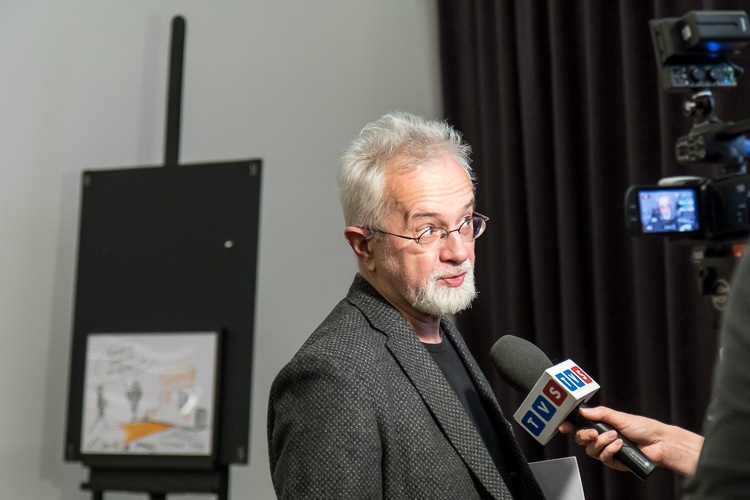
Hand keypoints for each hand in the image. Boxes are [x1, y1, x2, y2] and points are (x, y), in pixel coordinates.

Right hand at [558, 406, 702, 475]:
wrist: (659, 443)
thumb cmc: (643, 427)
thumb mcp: (619, 416)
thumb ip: (600, 413)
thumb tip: (583, 411)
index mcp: (602, 425)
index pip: (581, 425)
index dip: (570, 426)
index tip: (564, 426)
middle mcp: (602, 437)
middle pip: (582, 439)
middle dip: (584, 435)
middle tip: (593, 432)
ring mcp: (607, 450)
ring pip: (591, 450)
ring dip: (602, 443)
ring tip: (615, 437)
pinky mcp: (614, 461)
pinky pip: (603, 458)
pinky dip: (610, 450)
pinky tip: (619, 445)